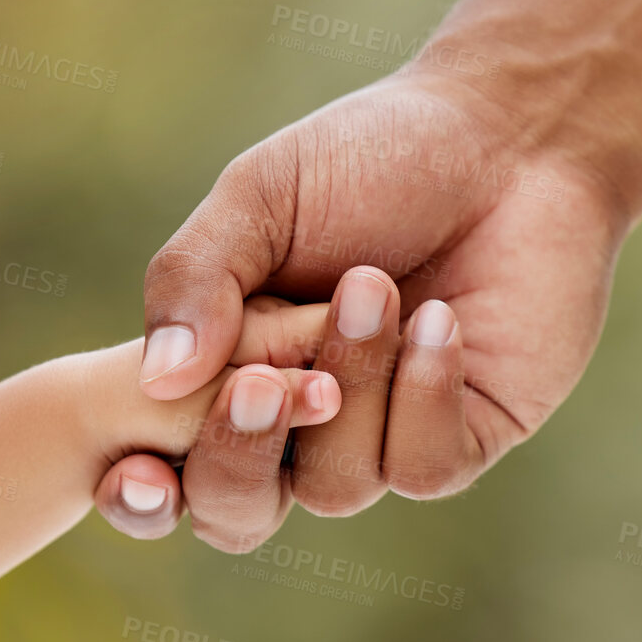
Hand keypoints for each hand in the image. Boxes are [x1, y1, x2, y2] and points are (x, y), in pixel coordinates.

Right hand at [101, 68, 629, 551]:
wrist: (508, 131)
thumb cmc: (373, 154)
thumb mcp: (259, 197)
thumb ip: (195, 279)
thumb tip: (155, 381)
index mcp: (229, 369)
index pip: (165, 467)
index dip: (137, 492)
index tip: (132, 469)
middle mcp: (301, 422)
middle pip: (236, 510)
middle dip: (237, 456)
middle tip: (260, 382)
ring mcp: (384, 437)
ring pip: (336, 486)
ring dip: (349, 385)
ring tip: (374, 284)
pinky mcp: (467, 436)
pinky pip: (422, 468)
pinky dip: (420, 396)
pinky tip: (438, 319)